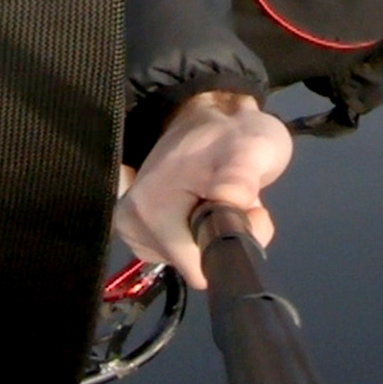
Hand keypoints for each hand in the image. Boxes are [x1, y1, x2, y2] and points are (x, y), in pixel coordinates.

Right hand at [116, 88, 294, 289]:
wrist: (207, 115)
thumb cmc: (232, 133)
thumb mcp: (252, 147)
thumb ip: (242, 176)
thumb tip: (230, 200)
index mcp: (149, 209)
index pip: (200, 268)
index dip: (233, 242)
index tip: (249, 209)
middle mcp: (130, 225)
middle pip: (194, 266)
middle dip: (223, 236)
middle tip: (237, 199)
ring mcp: (132, 231)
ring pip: (190, 261)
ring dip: (213, 234)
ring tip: (220, 195)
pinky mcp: (139, 232)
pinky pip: (182, 253)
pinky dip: (199, 233)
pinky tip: (203, 203)